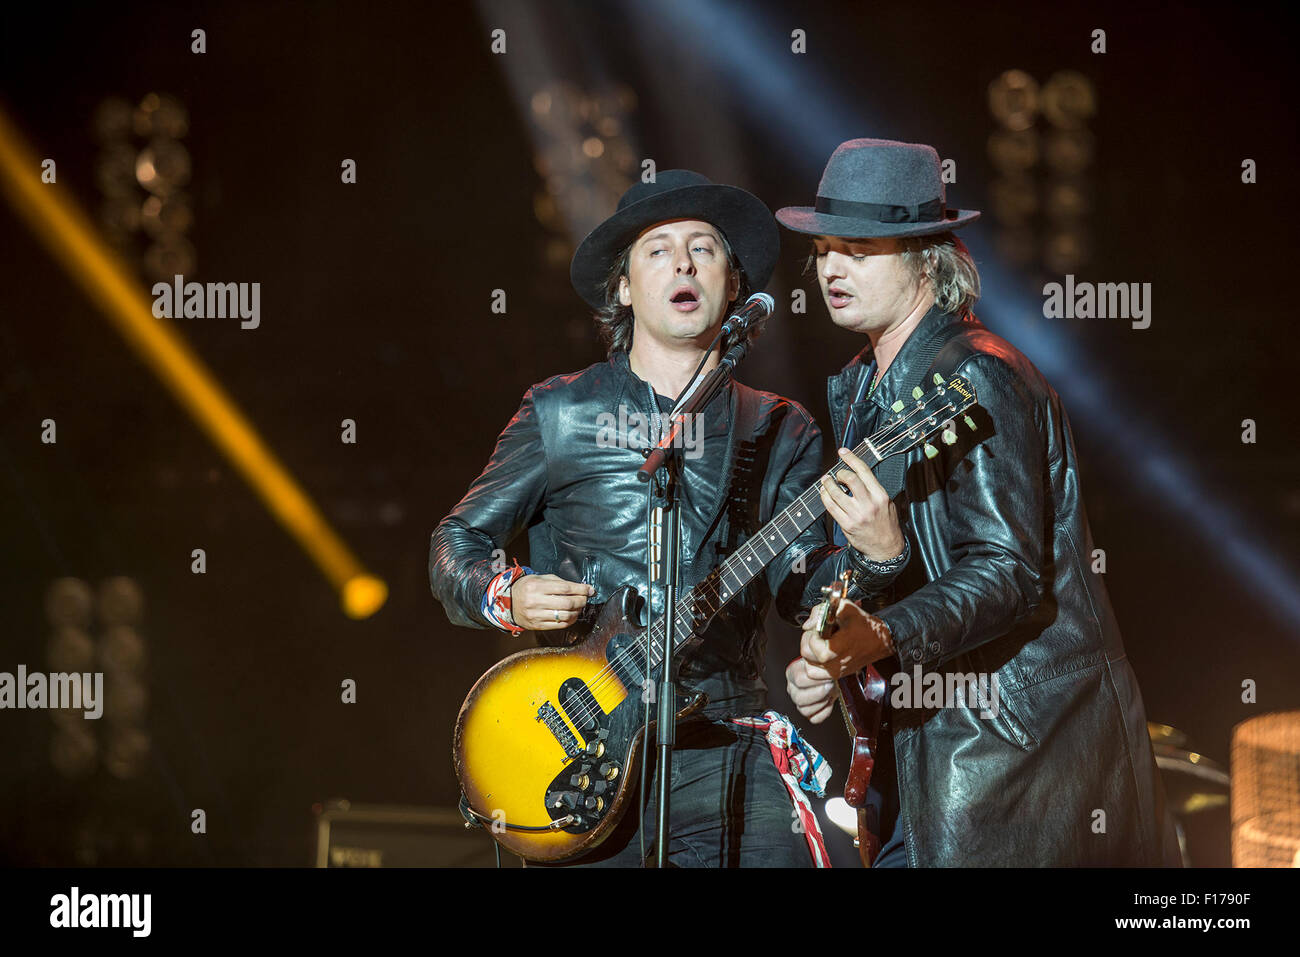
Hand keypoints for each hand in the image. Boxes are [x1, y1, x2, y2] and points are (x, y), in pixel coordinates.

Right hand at [508, 574, 594, 630]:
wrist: (508, 602)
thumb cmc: (527, 588)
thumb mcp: (540, 579)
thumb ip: (559, 582)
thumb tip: (581, 588)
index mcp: (536, 586)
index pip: (565, 588)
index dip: (581, 589)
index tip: (590, 590)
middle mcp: (535, 601)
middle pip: (567, 603)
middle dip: (581, 600)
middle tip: (585, 598)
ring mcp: (536, 615)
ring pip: (565, 615)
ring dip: (577, 611)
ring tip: (579, 607)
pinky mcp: (537, 625)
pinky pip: (559, 625)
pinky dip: (570, 620)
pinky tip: (572, 615)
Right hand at [786, 654, 837, 723]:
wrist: (834, 673)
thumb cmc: (827, 666)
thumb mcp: (822, 658)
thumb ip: (819, 656)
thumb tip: (823, 657)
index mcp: (791, 673)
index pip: (800, 680)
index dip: (817, 679)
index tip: (828, 675)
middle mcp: (792, 689)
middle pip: (799, 698)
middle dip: (819, 692)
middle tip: (829, 685)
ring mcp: (799, 702)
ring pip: (805, 711)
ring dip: (822, 702)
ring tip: (829, 693)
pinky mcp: (809, 713)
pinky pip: (815, 718)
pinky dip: (825, 711)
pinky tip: (829, 700)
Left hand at [798, 598, 893, 687]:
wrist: (882, 640)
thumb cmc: (865, 625)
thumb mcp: (844, 607)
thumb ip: (821, 611)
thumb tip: (808, 624)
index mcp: (838, 649)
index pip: (812, 645)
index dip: (812, 633)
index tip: (819, 627)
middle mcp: (836, 665)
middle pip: (807, 656)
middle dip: (809, 642)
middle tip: (818, 634)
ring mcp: (837, 672)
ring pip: (809, 668)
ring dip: (810, 655)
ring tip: (819, 644)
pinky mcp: (838, 675)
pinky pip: (817, 675)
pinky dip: (815, 665)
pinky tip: (821, 653)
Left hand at [818, 447, 904, 561]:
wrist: (886, 549)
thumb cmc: (887, 525)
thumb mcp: (888, 503)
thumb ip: (873, 489)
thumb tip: (857, 474)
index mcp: (880, 495)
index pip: (864, 471)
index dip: (851, 458)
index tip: (843, 452)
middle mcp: (869, 504)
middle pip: (850, 479)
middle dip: (839, 472)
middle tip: (836, 473)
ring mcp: (857, 515)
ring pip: (836, 493)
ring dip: (827, 484)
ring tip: (826, 481)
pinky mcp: (847, 525)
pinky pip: (831, 507)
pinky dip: (825, 497)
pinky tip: (824, 494)